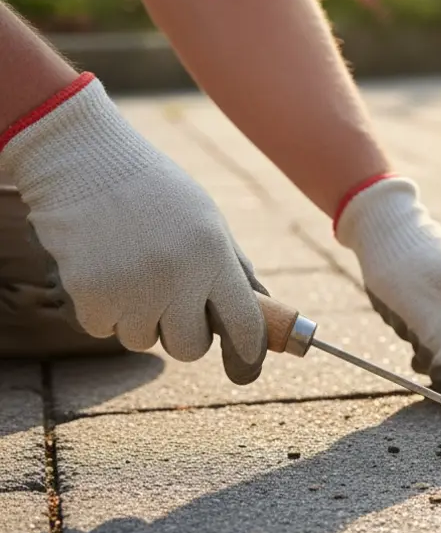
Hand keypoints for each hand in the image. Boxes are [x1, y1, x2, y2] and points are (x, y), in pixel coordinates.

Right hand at [0, 73, 268, 381]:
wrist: (85, 163)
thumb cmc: (157, 193)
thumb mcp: (209, 221)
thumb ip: (234, 269)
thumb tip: (263, 310)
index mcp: (213, 256)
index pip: (244, 324)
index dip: (249, 353)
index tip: (245, 369)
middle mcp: (176, 276)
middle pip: (190, 349)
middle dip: (185, 337)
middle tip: (175, 308)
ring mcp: (131, 289)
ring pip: (143, 341)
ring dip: (141, 321)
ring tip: (134, 274)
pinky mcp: (90, 295)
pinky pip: (104, 330)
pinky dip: (104, 312)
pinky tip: (105, 271)